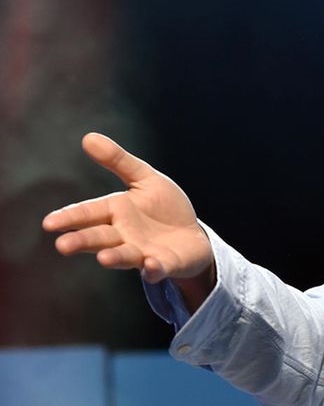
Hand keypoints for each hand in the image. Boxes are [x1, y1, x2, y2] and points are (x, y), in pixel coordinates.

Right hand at [43, 134, 214, 297]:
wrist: (193, 235)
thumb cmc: (164, 207)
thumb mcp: (145, 179)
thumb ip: (119, 161)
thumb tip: (88, 137)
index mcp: (115, 212)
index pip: (88, 213)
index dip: (70, 218)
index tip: (49, 223)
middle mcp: (123, 235)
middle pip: (99, 237)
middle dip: (82, 241)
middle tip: (63, 246)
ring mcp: (142, 252)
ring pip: (124, 255)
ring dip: (115, 257)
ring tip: (105, 259)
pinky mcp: (164, 264)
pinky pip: (158, 269)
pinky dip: (154, 269)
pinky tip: (151, 264)